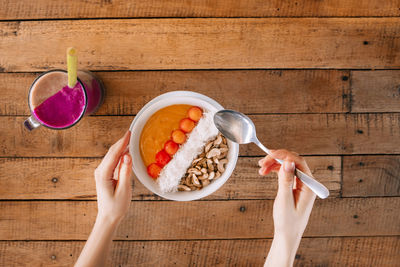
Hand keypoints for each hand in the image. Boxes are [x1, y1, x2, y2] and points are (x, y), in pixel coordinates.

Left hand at [94, 130, 132, 223]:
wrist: (108, 218)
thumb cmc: (116, 207)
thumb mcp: (124, 190)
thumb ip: (125, 172)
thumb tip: (127, 156)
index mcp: (103, 174)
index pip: (114, 154)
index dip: (122, 142)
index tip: (129, 133)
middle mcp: (100, 171)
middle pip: (112, 152)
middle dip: (121, 142)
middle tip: (131, 132)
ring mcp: (102, 173)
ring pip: (112, 156)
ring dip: (121, 147)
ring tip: (130, 138)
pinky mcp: (105, 175)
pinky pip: (113, 161)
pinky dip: (120, 154)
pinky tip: (126, 151)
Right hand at [259, 149, 315, 265]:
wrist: (287, 235)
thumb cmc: (287, 222)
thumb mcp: (285, 201)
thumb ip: (286, 181)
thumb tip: (288, 162)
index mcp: (309, 186)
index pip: (298, 162)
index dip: (284, 155)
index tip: (270, 154)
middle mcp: (307, 183)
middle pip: (293, 162)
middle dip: (277, 159)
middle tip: (262, 162)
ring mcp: (302, 184)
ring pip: (288, 166)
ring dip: (274, 164)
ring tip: (261, 168)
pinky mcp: (295, 186)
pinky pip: (286, 172)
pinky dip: (276, 170)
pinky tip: (266, 172)